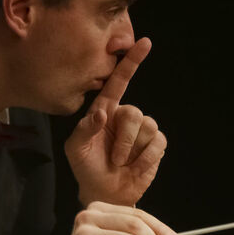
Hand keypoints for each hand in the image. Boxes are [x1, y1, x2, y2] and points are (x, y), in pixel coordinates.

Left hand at [65, 37, 167, 205]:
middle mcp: (125, 116)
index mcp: (105, 110)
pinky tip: (135, 167)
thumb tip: (102, 114)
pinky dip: (145, 159)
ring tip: (122, 163)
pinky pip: (158, 143)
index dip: (131, 61)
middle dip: (124, 140)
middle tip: (114, 158)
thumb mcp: (75, 149)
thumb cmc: (86, 166)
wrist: (104, 192)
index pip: (119, 81)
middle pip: (134, 113)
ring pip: (148, 128)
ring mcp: (142, 130)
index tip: (144, 42)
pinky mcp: (155, 145)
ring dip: (132, 152)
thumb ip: (85, 130)